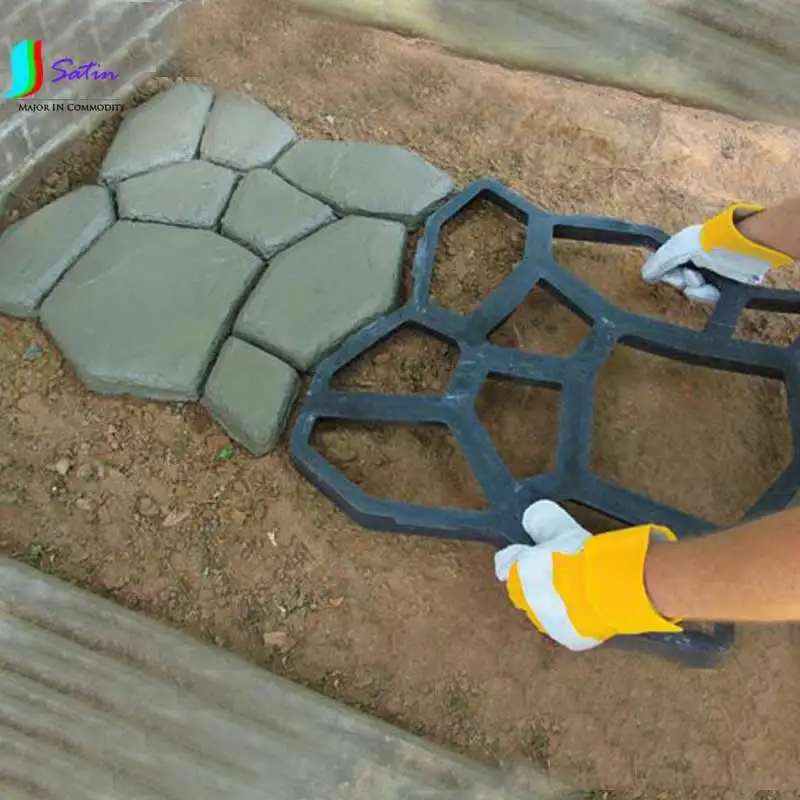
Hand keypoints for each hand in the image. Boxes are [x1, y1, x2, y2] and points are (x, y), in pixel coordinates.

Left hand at [494, 500, 681, 649]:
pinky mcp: (570, 639)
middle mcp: (526, 600)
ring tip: (576, 592)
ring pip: (544, 612)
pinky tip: (590, 610)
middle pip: (522, 590)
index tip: (521, 555)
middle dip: (535, 583)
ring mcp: (547, 623)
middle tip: (557, 572)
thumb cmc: (580, 556)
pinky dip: (577, 622)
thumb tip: (532, 515)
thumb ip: (544, 523)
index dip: (514, 558)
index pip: (504, 563)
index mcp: (518, 570)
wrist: (604, 589)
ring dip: (555, 604)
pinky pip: (569, 630)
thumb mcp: (561, 529)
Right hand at [641, 204, 792, 303]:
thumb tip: (645, 275)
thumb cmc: (707, 243)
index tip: (667, 274)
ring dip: (695, 289)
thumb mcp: (675, 249)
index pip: (667, 268)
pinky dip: (707, 294)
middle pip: (678, 282)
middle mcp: (698, 261)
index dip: (667, 274)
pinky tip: (712, 288)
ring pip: (692, 291)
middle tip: (690, 275)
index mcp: (686, 249)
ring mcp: (711, 274)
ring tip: (701, 280)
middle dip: (681, 281)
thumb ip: (658, 262)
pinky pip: (707, 297)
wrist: (739, 249)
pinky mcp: (724, 285)